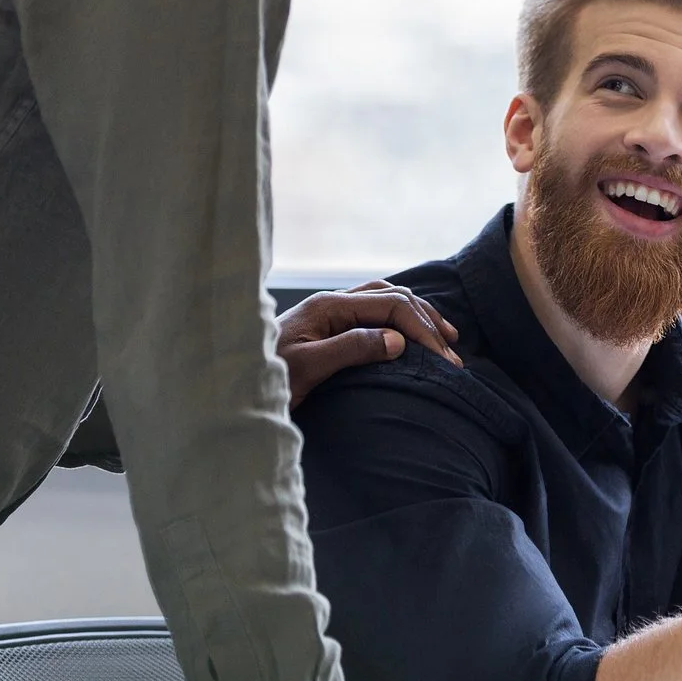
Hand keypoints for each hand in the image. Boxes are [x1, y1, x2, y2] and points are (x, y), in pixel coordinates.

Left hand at [274, 281, 461, 406]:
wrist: (228, 384)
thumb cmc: (264, 378)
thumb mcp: (308, 368)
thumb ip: (352, 349)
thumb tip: (398, 340)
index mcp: (328, 307)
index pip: (390, 305)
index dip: (421, 328)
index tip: (444, 359)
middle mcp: (331, 302)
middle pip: (393, 297)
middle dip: (427, 322)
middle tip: (453, 355)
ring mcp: (330, 312)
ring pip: (386, 299)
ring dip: (418, 315)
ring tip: (445, 336)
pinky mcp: (328, 326)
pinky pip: (374, 312)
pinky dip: (400, 318)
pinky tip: (409, 332)